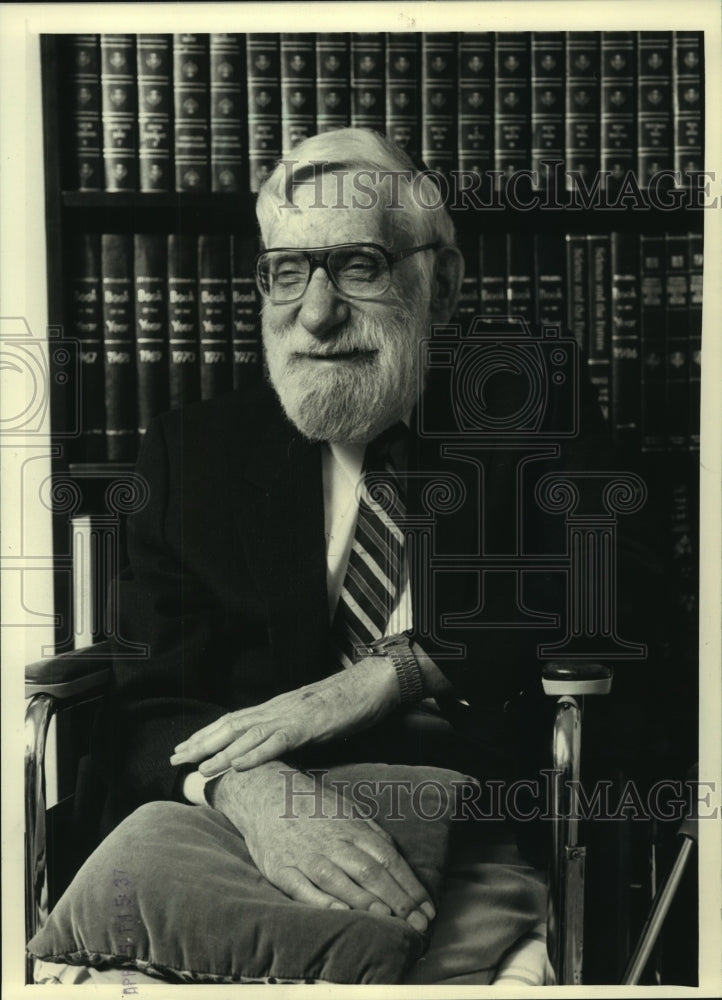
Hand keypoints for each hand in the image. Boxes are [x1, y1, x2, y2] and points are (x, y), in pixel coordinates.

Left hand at [170, 656, 398, 776]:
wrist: (370, 683)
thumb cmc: (344, 702)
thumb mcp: (309, 717)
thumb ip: (288, 730)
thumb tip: (271, 749)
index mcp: (276, 707)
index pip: (233, 721)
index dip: (207, 734)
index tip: (185, 748)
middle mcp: (277, 709)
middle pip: (231, 726)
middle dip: (201, 742)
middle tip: (176, 759)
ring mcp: (291, 715)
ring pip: (248, 735)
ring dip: (221, 752)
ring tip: (199, 767)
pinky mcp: (308, 725)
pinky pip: (277, 741)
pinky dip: (255, 754)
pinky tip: (238, 765)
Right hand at [212, 762, 434, 932]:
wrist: (265, 794)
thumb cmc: (313, 808)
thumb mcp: (348, 810)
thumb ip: (372, 835)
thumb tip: (398, 860)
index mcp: (351, 827)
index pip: (388, 859)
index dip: (410, 885)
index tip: (428, 909)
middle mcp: (332, 842)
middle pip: (370, 871)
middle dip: (398, 900)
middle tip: (419, 924)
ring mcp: (305, 856)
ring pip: (340, 880)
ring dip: (366, 901)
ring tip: (389, 920)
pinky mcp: (281, 869)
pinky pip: (303, 888)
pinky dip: (323, 901)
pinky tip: (341, 913)